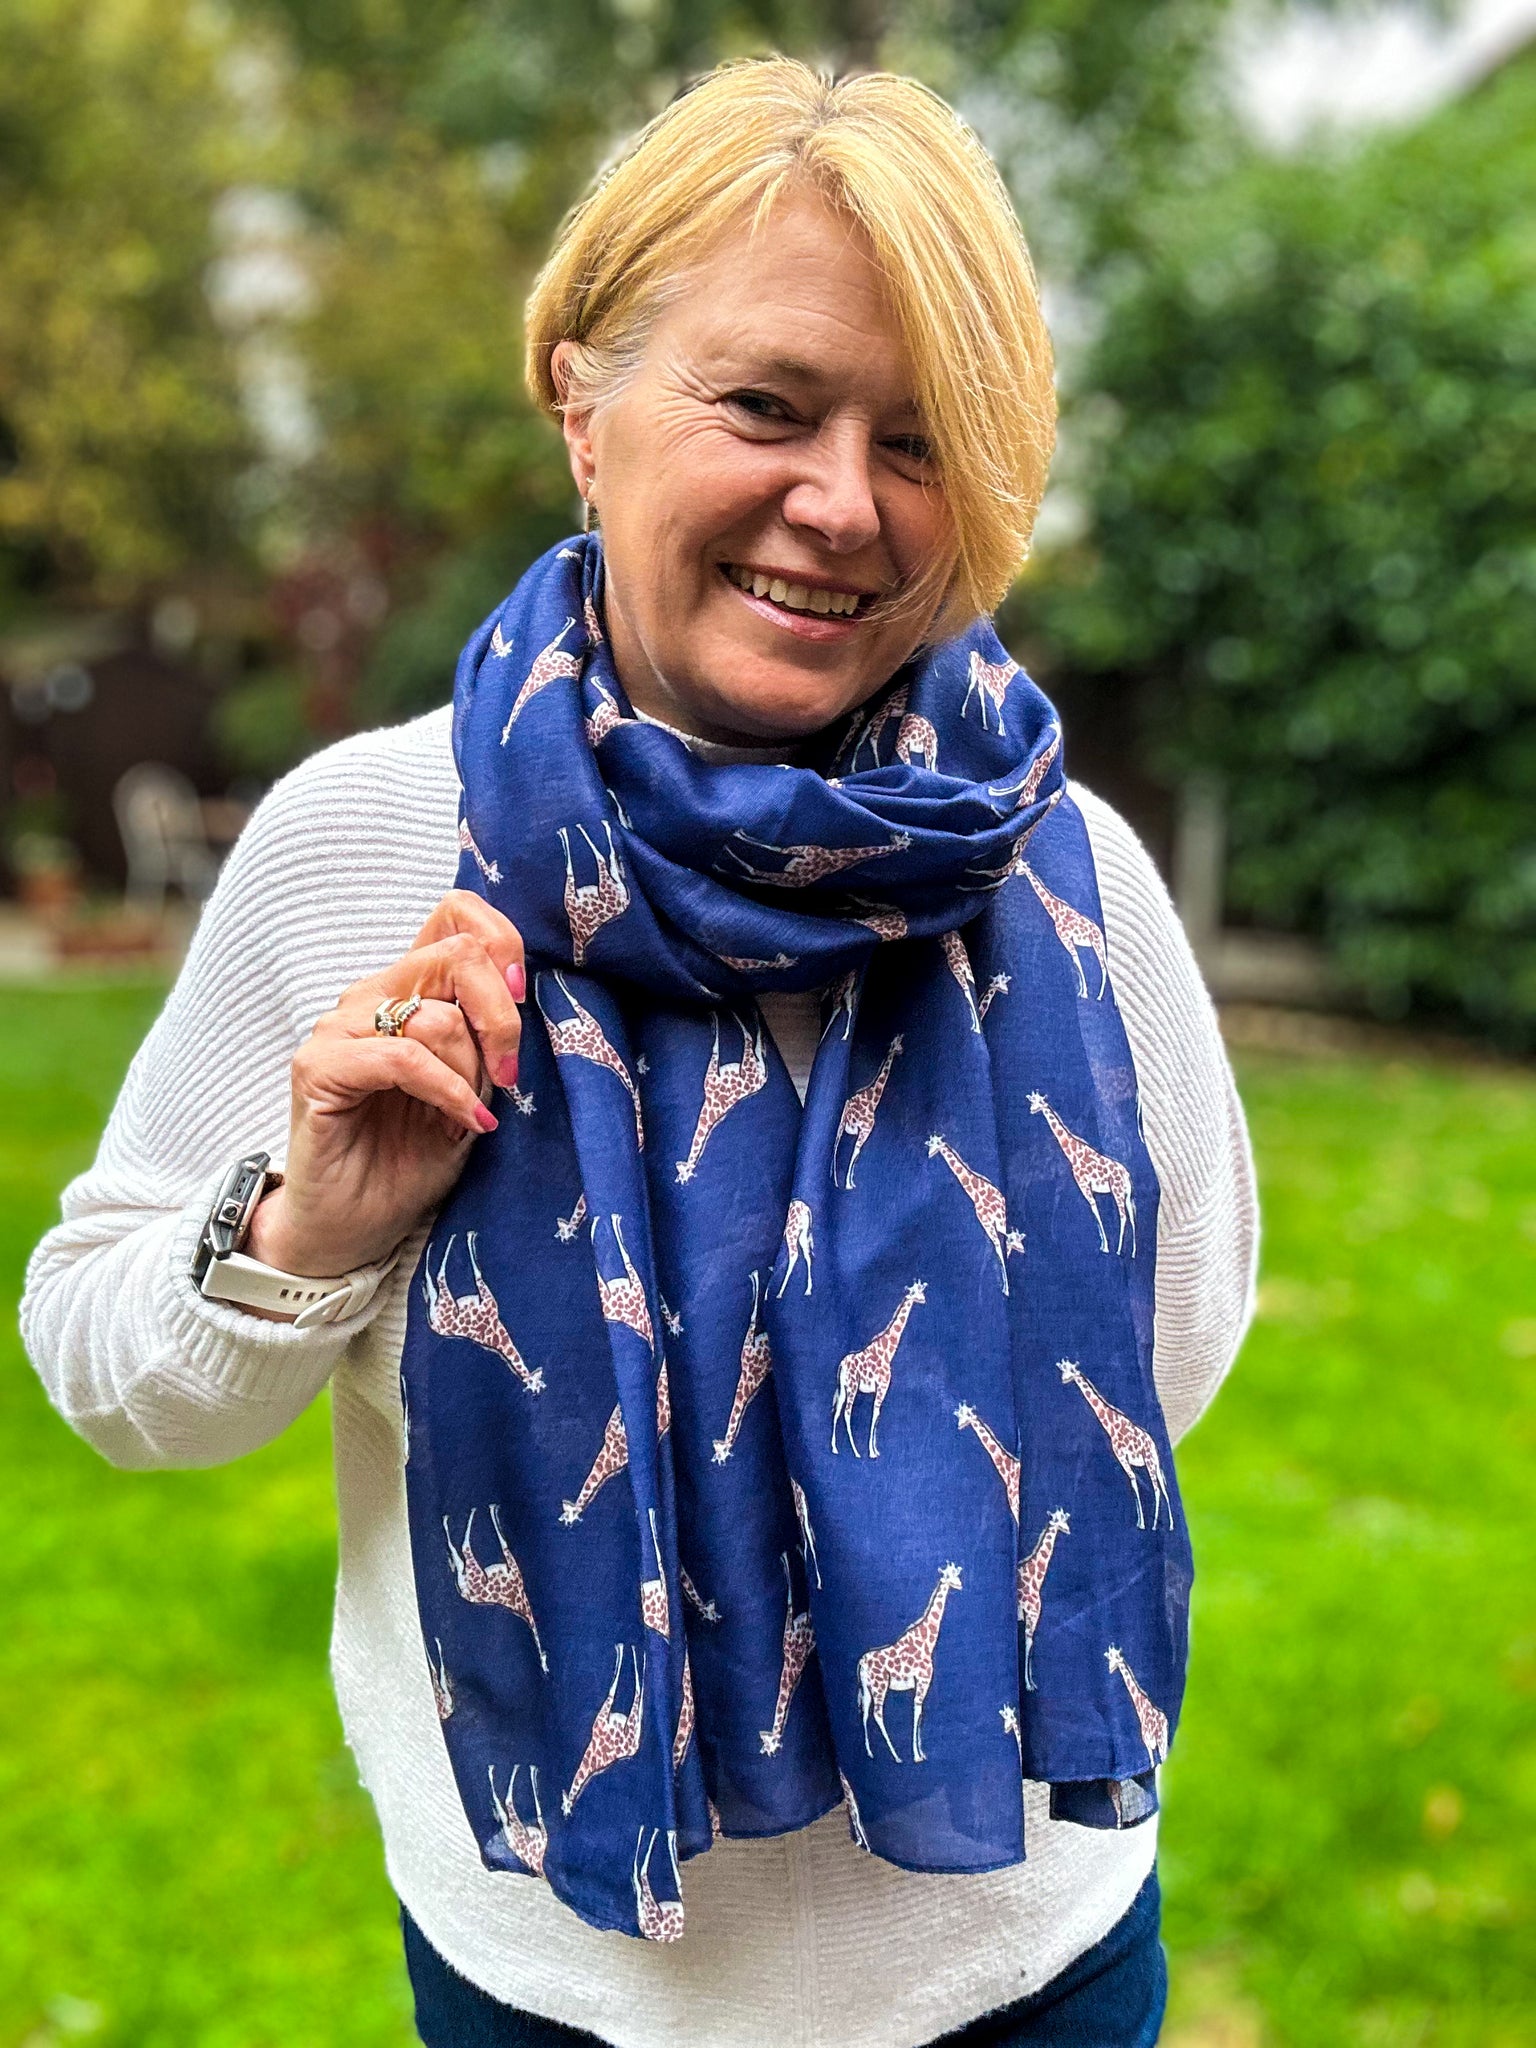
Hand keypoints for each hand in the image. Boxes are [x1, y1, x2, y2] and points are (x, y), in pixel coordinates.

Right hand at [247, 891, 524, 1277]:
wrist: (352, 1227)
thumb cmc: (411, 1159)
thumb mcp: (472, 1092)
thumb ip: (487, 1040)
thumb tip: (521, 993)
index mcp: (409, 990)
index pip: (455, 913)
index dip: (501, 939)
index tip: (522, 995)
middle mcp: (371, 995)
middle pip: (456, 954)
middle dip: (502, 1015)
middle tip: (510, 1073)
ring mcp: (339, 1028)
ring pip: (435, 1015)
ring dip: (470, 1070)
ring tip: (469, 1115)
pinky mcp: (318, 1067)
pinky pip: (402, 1058)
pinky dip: (446, 1091)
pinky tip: (461, 1122)